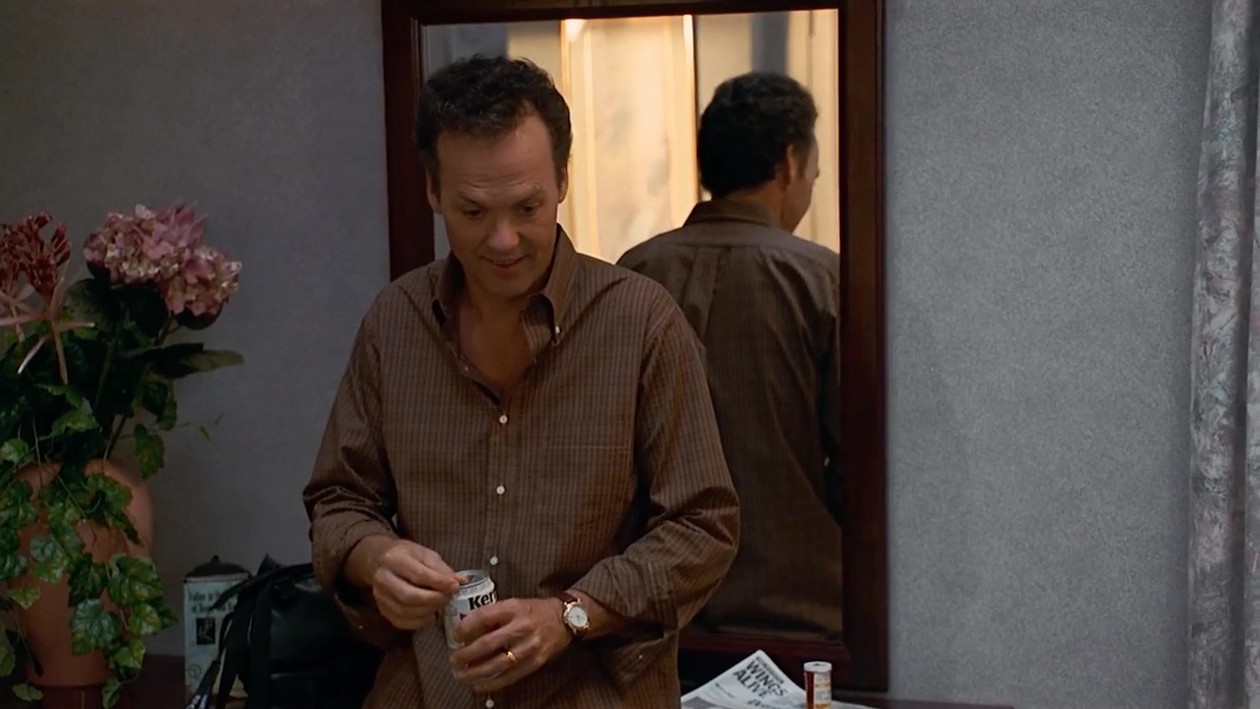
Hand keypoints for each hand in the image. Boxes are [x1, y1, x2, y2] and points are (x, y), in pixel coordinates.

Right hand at [351, 537, 462, 629]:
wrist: (379, 560)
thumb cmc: (406, 555)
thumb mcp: (424, 554)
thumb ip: (441, 569)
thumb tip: (461, 582)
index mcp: (394, 559)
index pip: (418, 574)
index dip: (439, 583)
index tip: (455, 587)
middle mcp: (383, 578)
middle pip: (408, 596)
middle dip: (433, 599)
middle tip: (448, 597)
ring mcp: (380, 596)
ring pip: (405, 612)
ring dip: (428, 611)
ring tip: (440, 604)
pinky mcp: (381, 609)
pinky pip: (401, 622)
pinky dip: (419, 622)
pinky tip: (430, 615)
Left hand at [449, 597, 570, 691]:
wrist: (563, 620)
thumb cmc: (533, 611)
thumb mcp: (513, 604)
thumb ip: (491, 615)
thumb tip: (464, 631)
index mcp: (514, 608)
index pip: (484, 617)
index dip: (465, 627)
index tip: (455, 634)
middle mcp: (521, 627)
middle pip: (487, 643)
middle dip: (466, 654)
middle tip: (453, 660)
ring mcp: (528, 647)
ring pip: (496, 664)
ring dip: (474, 672)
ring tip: (460, 675)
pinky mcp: (534, 663)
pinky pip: (509, 677)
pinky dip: (491, 683)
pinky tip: (477, 685)